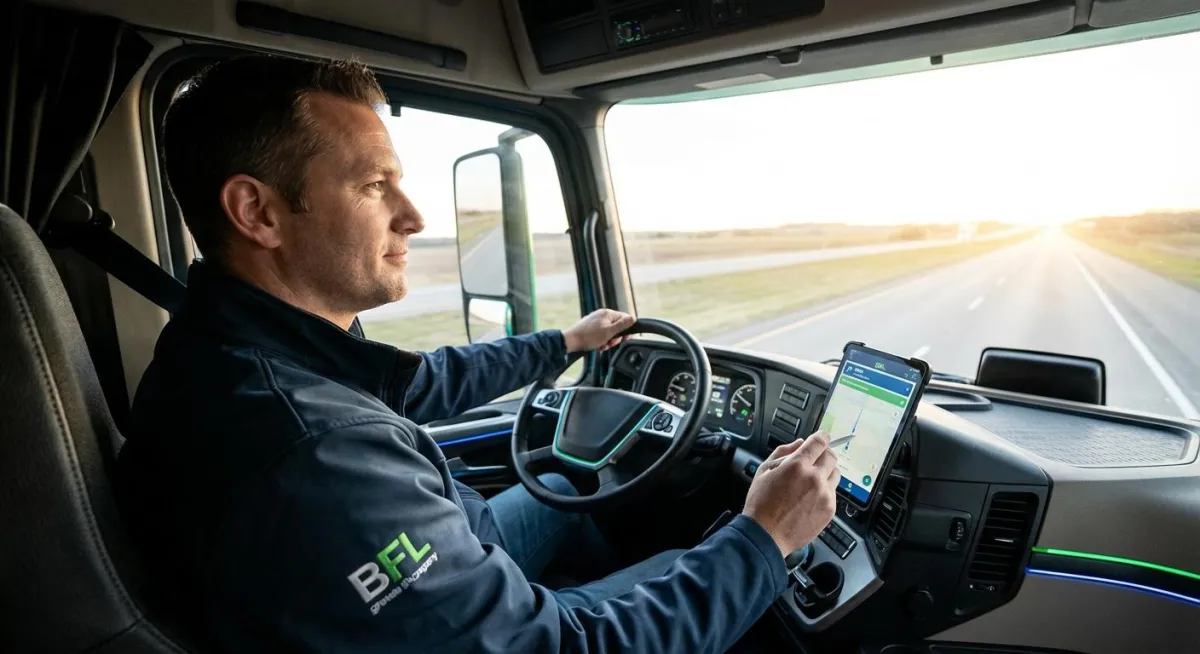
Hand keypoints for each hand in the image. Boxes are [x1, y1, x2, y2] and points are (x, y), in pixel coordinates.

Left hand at [563, 309, 634, 352]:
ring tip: (602, 345)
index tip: (625, 338)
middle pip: (617, 326)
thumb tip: (633, 318)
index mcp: (607, 313)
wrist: (571, 341)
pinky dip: (601, 341)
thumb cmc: (589, 337)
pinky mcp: (590, 327)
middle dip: (615, 337)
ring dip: (608, 341)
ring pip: (609, 332)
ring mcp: (595, 321)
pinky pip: (601, 334)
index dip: (626, 329)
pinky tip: (597, 346)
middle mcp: (602, 315)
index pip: (624, 318)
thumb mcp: (609, 332)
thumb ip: (622, 325)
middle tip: (610, 343)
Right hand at [742, 431, 840, 556]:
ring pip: (835, 474)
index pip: (819, 442)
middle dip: (824, 454)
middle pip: (831, 456)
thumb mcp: (763, 471)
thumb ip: (782, 452)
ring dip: (826, 473)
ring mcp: (824, 495)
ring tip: (811, 482)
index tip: (822, 438)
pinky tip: (810, 498)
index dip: (821, 437)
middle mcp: (814, 478)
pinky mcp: (830, 509)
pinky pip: (833, 493)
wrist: (766, 535)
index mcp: (797, 465)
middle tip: (815, 460)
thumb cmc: (761, 503)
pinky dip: (825, 491)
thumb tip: (800, 443)